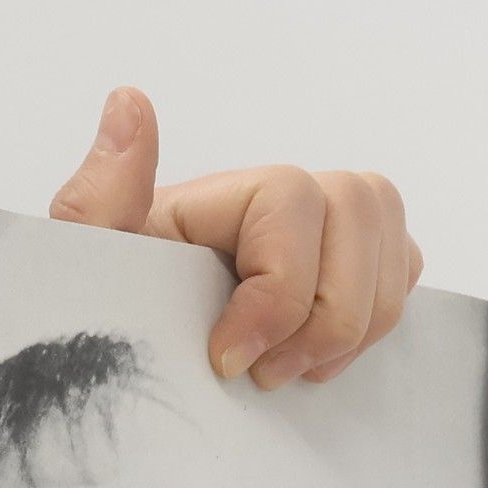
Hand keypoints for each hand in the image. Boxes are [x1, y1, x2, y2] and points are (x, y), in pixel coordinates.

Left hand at [49, 86, 423, 391]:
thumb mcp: (87, 276)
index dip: (278, 292)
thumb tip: (130, 107)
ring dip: (354, 325)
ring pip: (392, 243)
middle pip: (362, 208)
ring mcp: (320, 239)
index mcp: (221, 196)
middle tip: (269, 374)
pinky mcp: (346, 279)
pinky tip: (318, 358)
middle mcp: (280, 206)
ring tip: (292, 372)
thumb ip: (99, 198)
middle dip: (328, 313)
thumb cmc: (115, 332)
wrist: (134, 379)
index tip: (228, 359)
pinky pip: (400, 275)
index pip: (292, 200)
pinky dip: (374, 322)